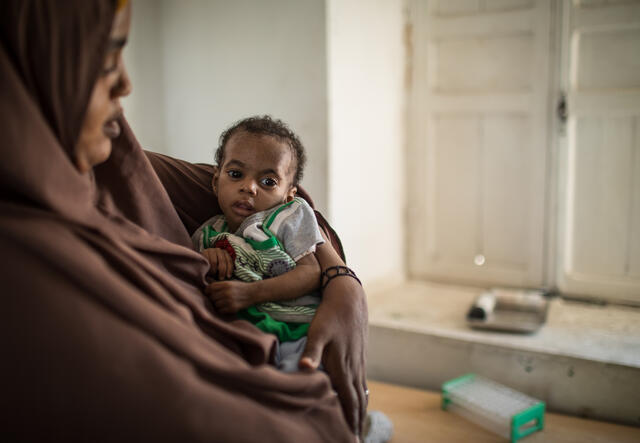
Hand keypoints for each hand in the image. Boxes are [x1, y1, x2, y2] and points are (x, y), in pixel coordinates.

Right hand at [202, 247, 233, 280]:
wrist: (203, 259)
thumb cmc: (215, 265)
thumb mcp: (221, 265)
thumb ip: (225, 268)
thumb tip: (228, 276)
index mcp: (225, 252)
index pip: (229, 260)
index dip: (229, 269)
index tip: (228, 277)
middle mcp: (218, 250)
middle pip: (222, 261)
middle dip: (222, 271)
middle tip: (221, 278)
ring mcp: (211, 250)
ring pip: (214, 262)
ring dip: (214, 270)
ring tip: (213, 276)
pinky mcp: (204, 252)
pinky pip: (207, 261)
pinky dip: (208, 268)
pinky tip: (208, 272)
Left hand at [205, 280, 254, 313]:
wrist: (253, 293)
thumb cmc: (240, 287)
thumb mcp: (230, 282)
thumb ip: (220, 285)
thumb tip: (207, 289)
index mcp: (226, 284)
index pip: (210, 288)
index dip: (208, 291)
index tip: (209, 293)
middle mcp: (227, 292)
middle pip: (212, 297)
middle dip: (213, 299)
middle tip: (218, 299)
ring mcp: (229, 300)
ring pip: (215, 305)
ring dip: (217, 305)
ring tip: (222, 303)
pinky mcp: (232, 308)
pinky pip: (221, 310)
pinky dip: (222, 310)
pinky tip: (226, 307)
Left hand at [298, 236, 368, 435]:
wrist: (348, 296)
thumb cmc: (329, 314)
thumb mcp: (317, 331)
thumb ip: (312, 351)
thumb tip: (305, 368)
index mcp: (342, 365)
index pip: (349, 400)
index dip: (351, 419)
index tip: (351, 436)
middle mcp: (353, 366)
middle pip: (357, 400)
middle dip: (357, 420)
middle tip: (356, 438)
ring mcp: (358, 360)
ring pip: (361, 390)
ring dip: (361, 409)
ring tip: (359, 424)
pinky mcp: (359, 353)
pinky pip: (362, 380)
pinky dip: (361, 394)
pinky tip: (359, 397)